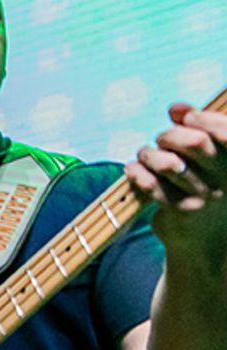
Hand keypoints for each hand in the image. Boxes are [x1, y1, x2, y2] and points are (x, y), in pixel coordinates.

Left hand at [126, 104, 226, 262]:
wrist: (202, 241)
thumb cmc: (203, 188)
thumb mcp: (209, 161)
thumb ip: (196, 130)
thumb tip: (176, 108)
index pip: (226, 132)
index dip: (203, 118)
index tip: (184, 115)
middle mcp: (226, 179)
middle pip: (194, 143)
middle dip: (170, 134)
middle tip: (161, 140)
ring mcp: (205, 197)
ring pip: (168, 164)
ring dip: (148, 153)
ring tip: (144, 154)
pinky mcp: (180, 212)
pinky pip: (152, 185)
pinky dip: (137, 172)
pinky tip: (133, 169)